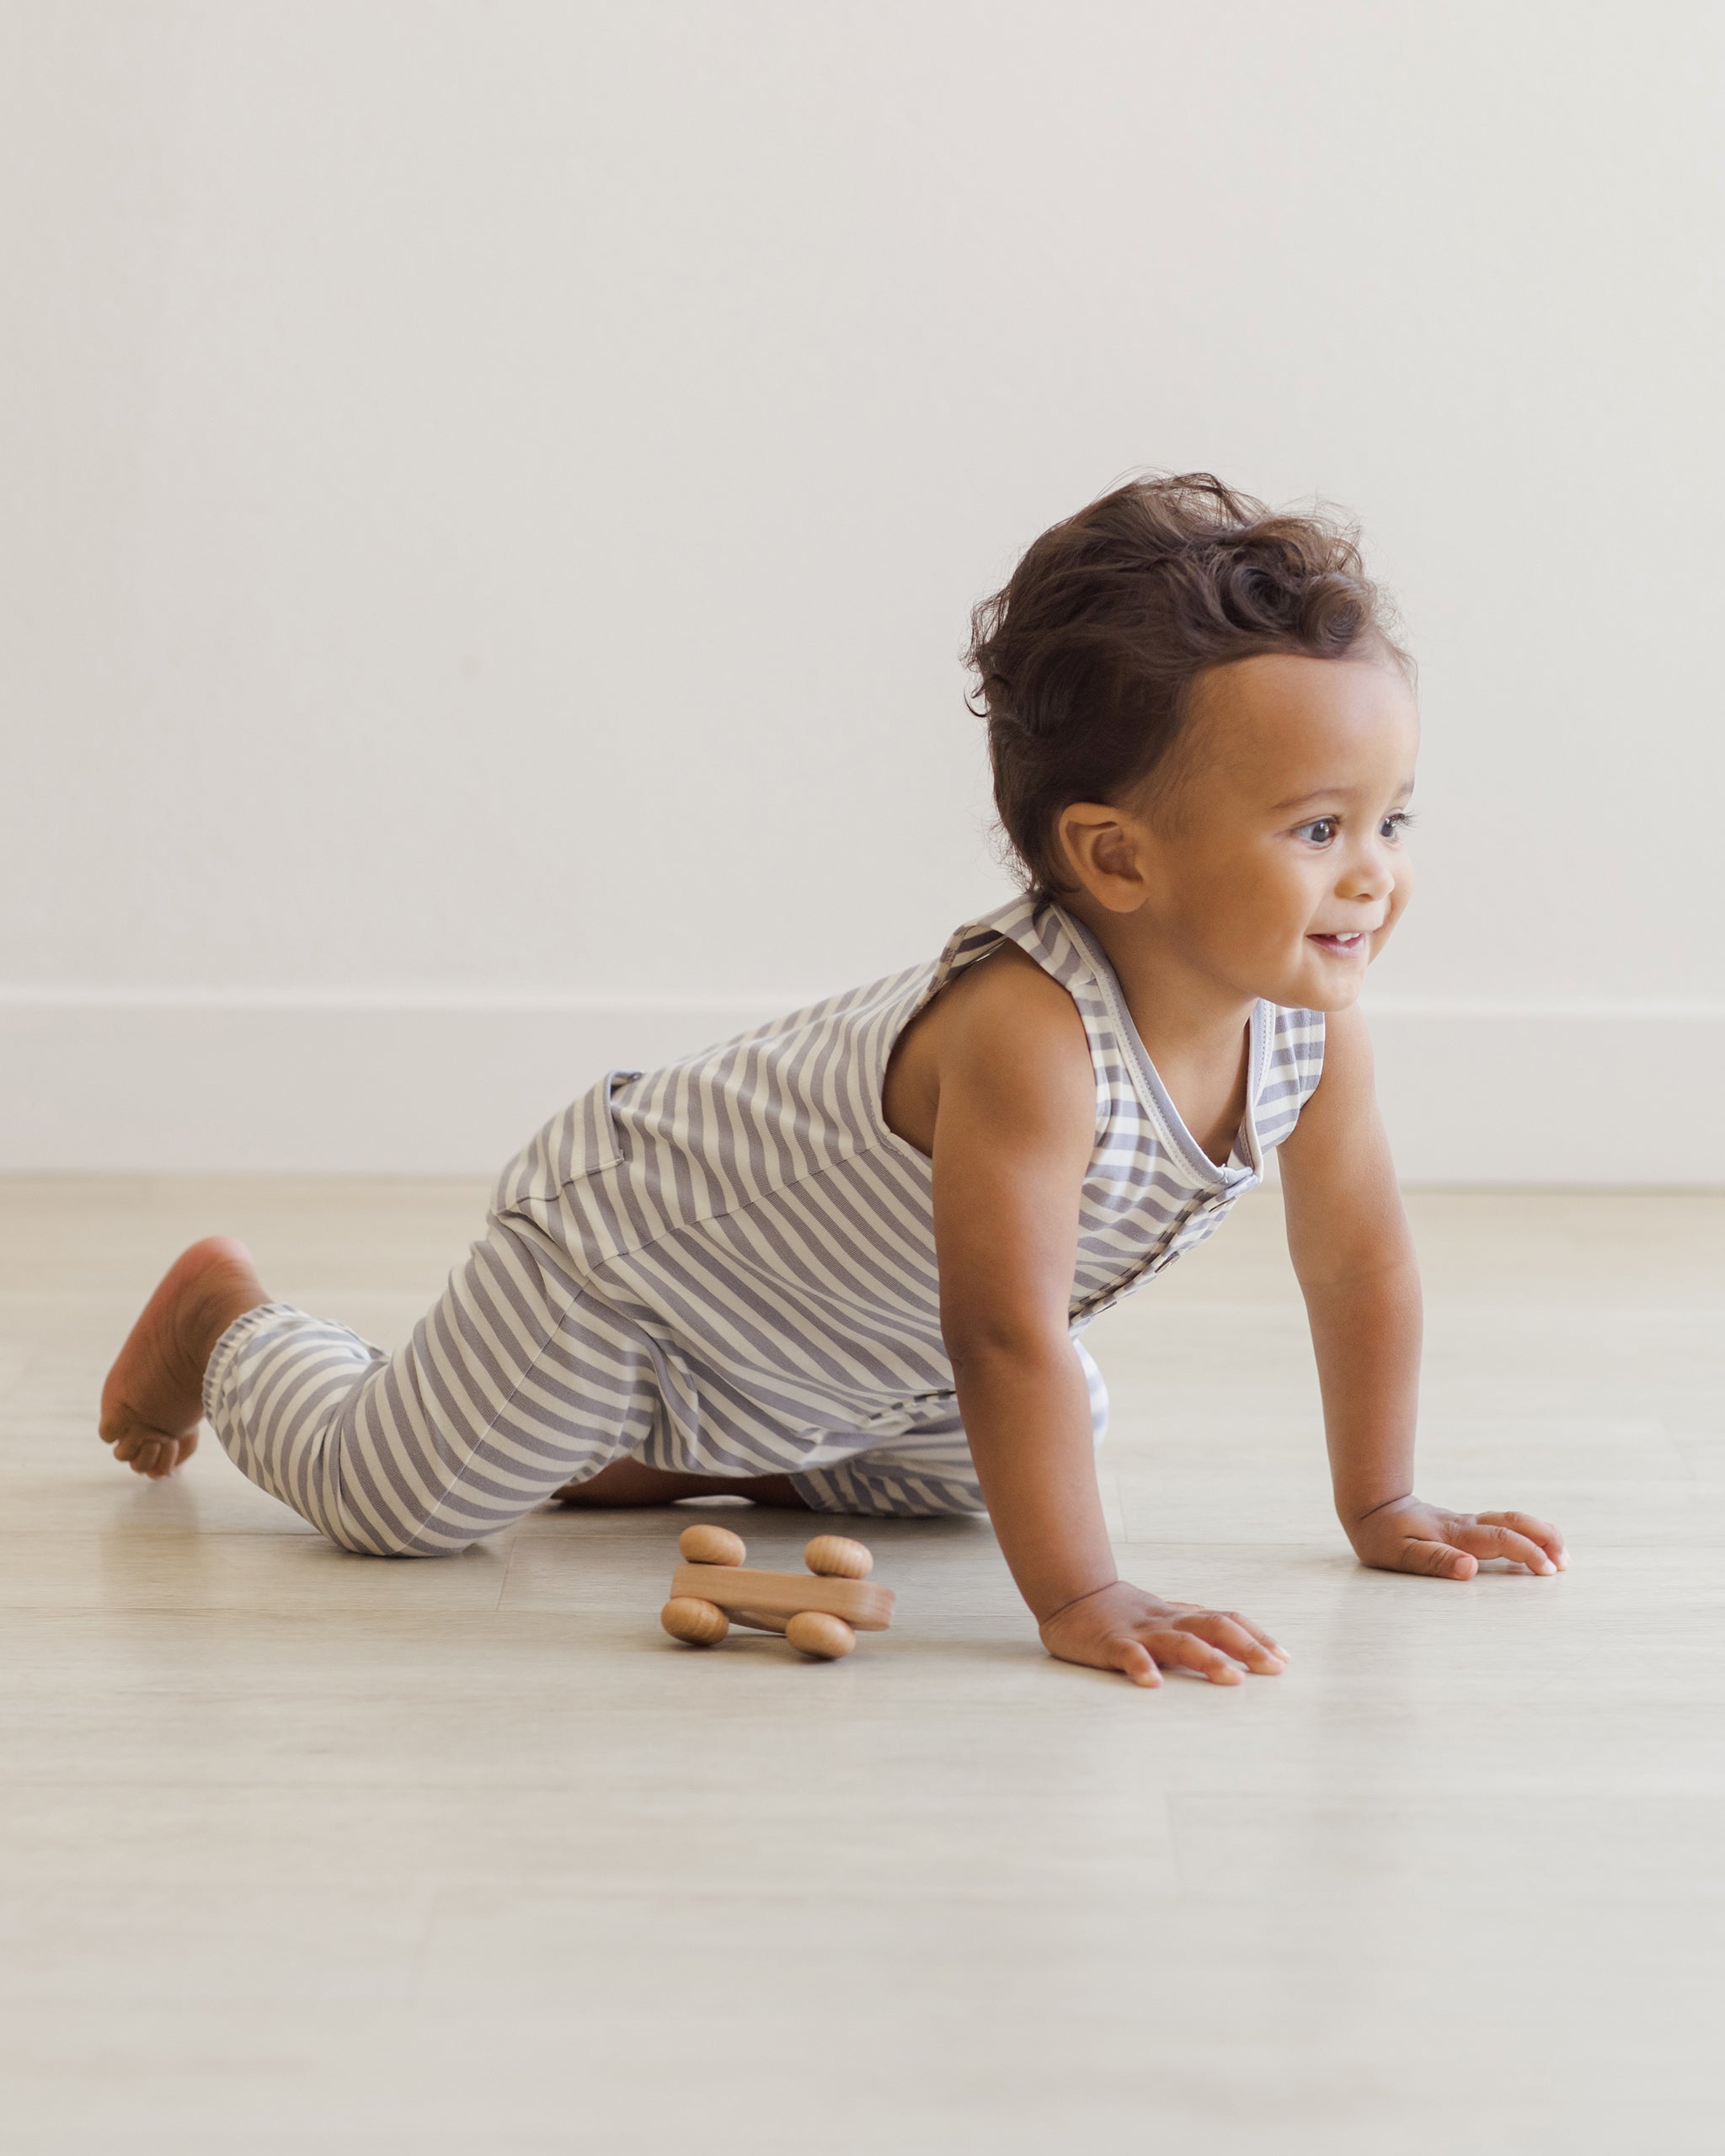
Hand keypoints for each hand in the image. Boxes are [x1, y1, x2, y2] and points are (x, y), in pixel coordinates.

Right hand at [1038, 1580, 1288, 1688]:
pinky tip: (1154, 1684)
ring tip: (1232, 1678)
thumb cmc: (1122, 1614)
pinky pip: (1128, 1654)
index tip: (1283, 1658)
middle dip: (1247, 1647)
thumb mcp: (1164, 1619)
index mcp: (1180, 1617)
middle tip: (1274, 1669)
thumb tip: (1237, 1646)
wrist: (1071, 1595)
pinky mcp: (1110, 1643)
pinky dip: (1142, 1667)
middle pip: (1213, 1627)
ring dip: (1208, 1659)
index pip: (1225, 1621)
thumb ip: (1195, 1629)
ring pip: (1179, 1641)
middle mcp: (1167, 1622)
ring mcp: (1139, 1632)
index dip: (1256, 1637)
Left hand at [1349, 1497, 1566, 1579]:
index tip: (1549, 1570)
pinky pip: (1502, 1525)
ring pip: (1511, 1520)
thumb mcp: (1399, 1554)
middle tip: (1566, 1562)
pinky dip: (1526, 1533)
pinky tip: (1536, 1546)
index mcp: (1456, 1535)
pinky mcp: (1465, 1526)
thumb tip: (1470, 1569)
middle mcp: (1466, 1526)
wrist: (1371, 1506)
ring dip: (1540, 1533)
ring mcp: (1467, 1523)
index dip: (1528, 1553)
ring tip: (1562, 1555)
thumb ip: (1434, 1561)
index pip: (1501, 1541)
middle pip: (1515, 1523)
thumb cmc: (1382, 1536)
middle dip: (1545, 1539)